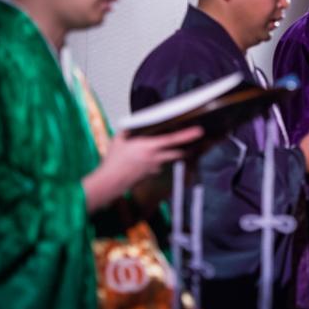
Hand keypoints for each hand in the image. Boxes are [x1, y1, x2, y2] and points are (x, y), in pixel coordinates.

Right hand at [83, 126, 202, 212]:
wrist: (110, 182)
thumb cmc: (113, 162)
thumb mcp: (119, 140)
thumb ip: (128, 131)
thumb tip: (133, 126)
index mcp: (149, 147)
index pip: (172, 139)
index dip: (187, 135)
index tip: (198, 131)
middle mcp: (155, 158)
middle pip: (178, 152)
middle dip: (185, 147)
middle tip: (191, 142)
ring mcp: (154, 168)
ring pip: (167, 159)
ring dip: (166, 154)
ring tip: (155, 150)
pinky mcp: (151, 175)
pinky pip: (158, 166)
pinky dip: (155, 162)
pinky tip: (143, 161)